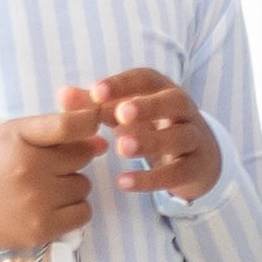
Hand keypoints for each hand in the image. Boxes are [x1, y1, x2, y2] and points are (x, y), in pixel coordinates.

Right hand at [0, 91, 109, 249]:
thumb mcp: (13, 134)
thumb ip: (56, 129)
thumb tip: (102, 142)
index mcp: (20, 141)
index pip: (68, 125)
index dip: (87, 122)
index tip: (89, 125)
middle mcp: (30, 170)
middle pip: (83, 157)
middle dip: (71, 159)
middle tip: (48, 166)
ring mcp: (37, 202)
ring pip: (84, 186)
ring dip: (71, 186)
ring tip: (46, 188)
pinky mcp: (42, 228)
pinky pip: (83, 213)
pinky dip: (73, 209)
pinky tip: (53, 206)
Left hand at [90, 68, 221, 203]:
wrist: (199, 158)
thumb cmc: (153, 127)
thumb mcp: (125, 114)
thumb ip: (95, 105)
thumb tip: (62, 95)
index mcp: (163, 90)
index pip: (146, 79)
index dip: (123, 84)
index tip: (97, 92)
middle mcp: (184, 111)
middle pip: (174, 102)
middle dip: (148, 107)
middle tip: (121, 115)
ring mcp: (195, 139)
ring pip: (180, 137)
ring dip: (151, 142)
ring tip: (122, 149)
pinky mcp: (197, 168)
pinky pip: (178, 172)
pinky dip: (152, 179)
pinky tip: (124, 182)